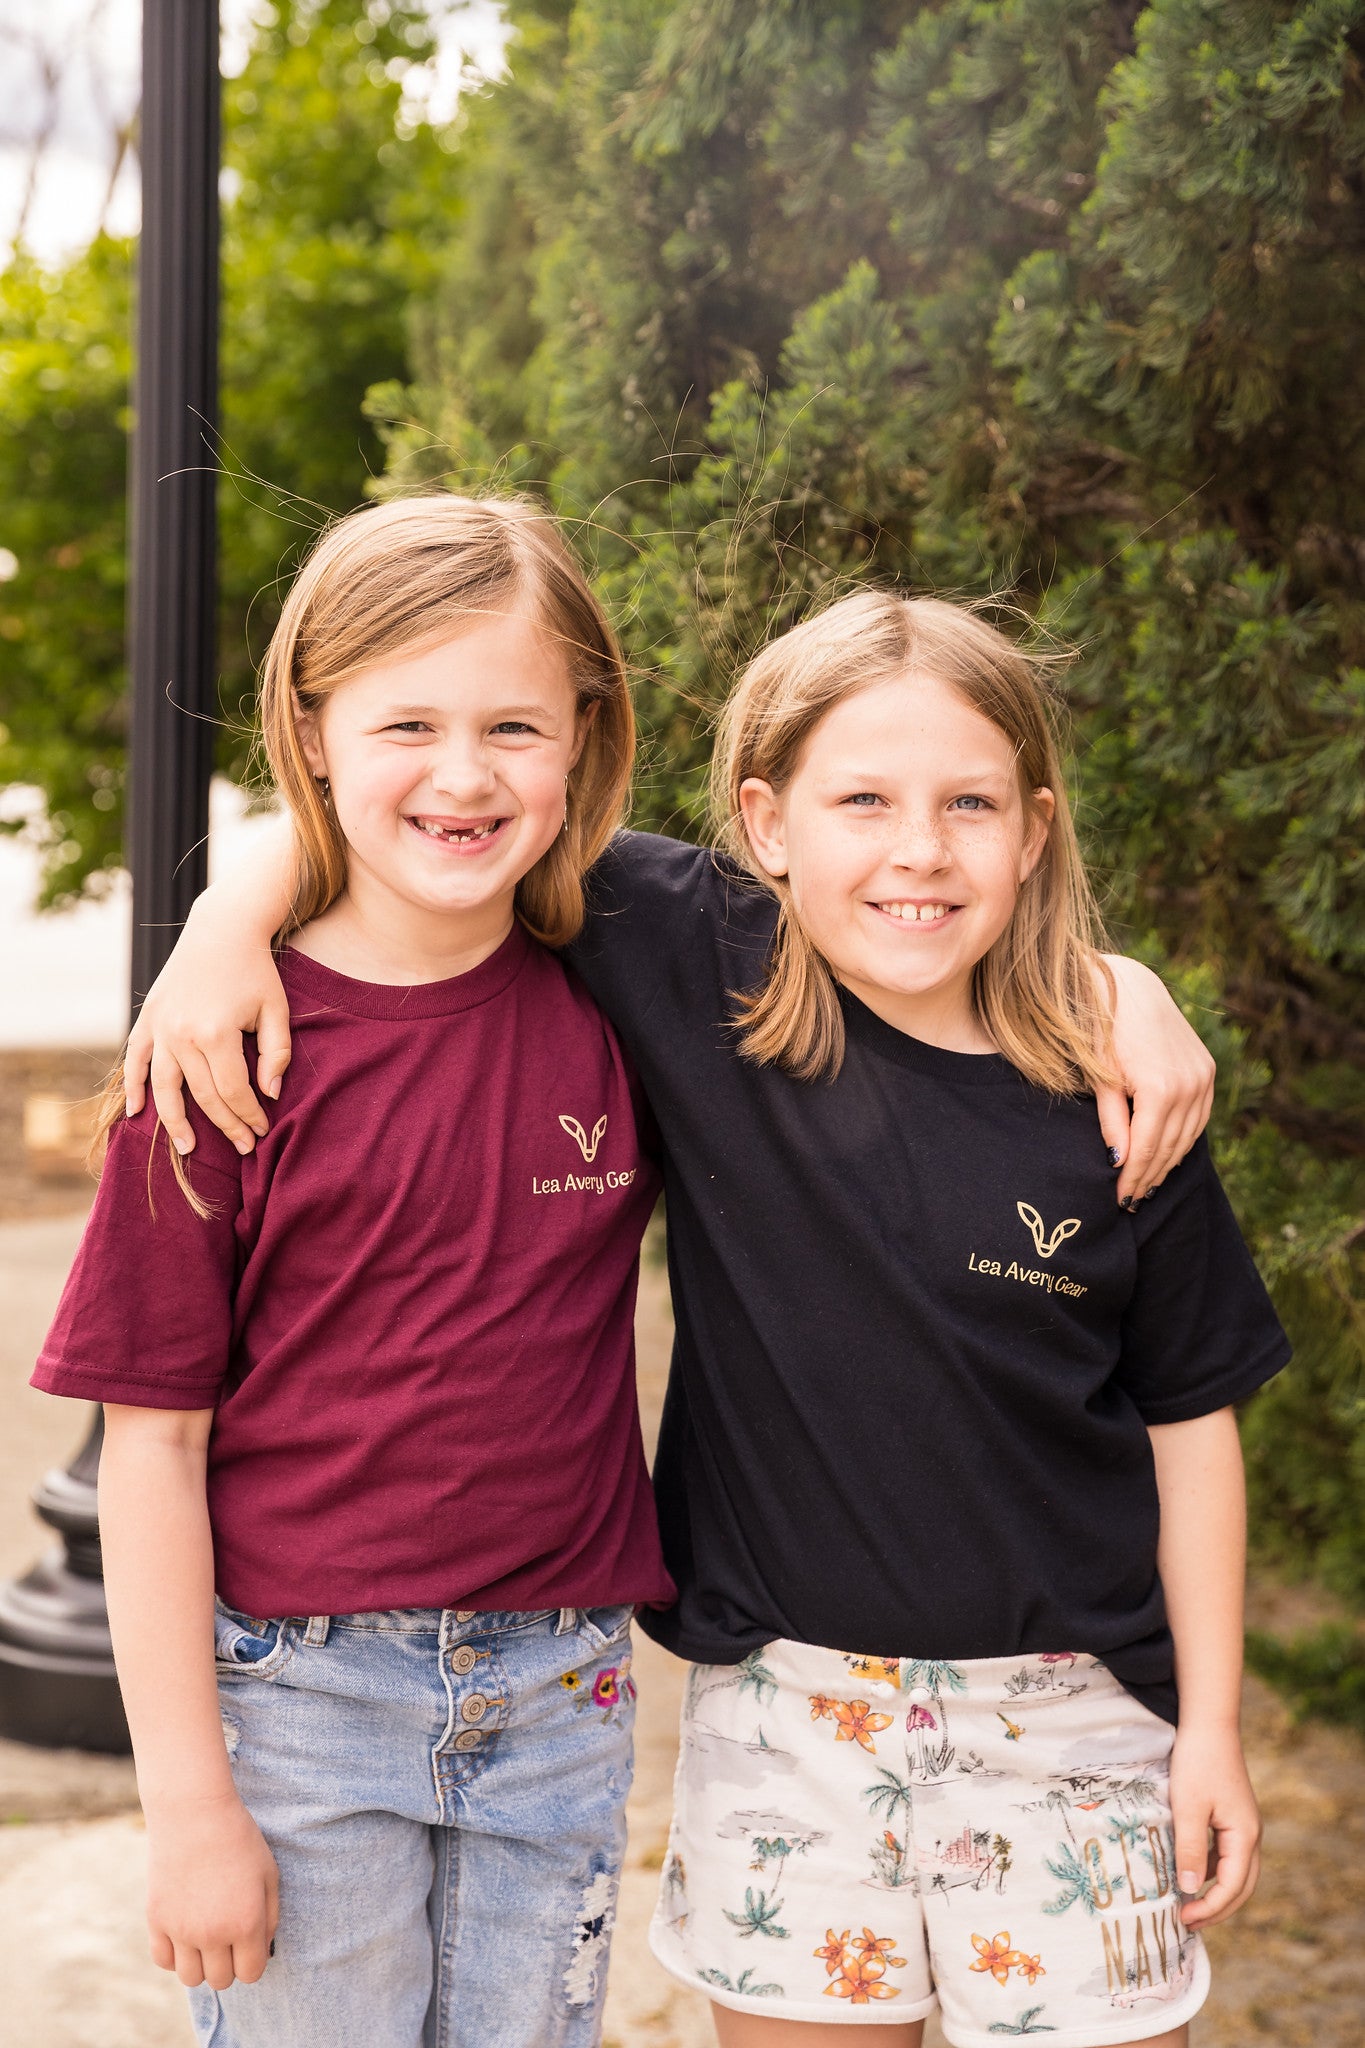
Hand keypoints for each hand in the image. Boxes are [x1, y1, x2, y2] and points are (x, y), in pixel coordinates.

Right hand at [123, 907, 291, 1156]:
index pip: (234, 1091)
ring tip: (188, 1149)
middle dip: (226, 1125)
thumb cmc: (255, 971)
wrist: (221, 930)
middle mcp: (182, 1035)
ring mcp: (161, 1028)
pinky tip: (137, 1112)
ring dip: (176, 1122)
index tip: (262, 1130)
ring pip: (165, 1087)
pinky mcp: (148, 1019)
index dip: (250, 1115)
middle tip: (243, 1147)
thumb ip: (277, 1054)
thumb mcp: (277, 1009)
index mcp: (216, 1033)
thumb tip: (269, 1094)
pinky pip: (135, 1060)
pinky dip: (133, 1087)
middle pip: (203, 1095)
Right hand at [145, 1790, 279, 1987]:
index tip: (249, 1945)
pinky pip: (164, 1961)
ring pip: (190, 1978)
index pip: (251, 1973)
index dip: (252, 1962)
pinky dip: (175, 1956)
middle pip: (220, 1980)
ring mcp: (181, 1930)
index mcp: (246, 1923)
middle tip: (228, 1938)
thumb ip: (270, 1917)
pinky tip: (184, 1934)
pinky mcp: (157, 1921)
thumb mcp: (268, 1873)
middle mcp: (213, 1934)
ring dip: (201, 1965)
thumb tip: (261, 1949)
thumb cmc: (238, 1839)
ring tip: (206, 1939)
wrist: (194, 1813)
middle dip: (228, 1965)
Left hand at [1093, 955, 1214, 1205]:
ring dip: (1167, 1163)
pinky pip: (1198, 1118)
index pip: (1145, 1149)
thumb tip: (1118, 1162)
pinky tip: (1166, 1154)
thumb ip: (1111, 1121)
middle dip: (1148, 1176)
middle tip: (1130, 1200)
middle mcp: (1189, 1085)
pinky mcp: (1206, 1071)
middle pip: (1168, 1147)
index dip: (1132, 1177)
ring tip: (1146, 1184)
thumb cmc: (1104, 1031)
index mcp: (1159, 1089)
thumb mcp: (1100, 1078)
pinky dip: (1182, 1139)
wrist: (1131, 987)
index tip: (1119, 1200)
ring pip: (1187, 1136)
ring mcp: (1202, 1078)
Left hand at [1167, 1723, 1260, 1929]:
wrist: (1209, 1724)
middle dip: (1217, 1908)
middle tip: (1189, 1922)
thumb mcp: (1188, 1807)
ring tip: (1188, 1903)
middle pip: (1241, 1886)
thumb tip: (1190, 1891)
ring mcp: (1243, 1825)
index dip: (1210, 1908)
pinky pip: (1226, 1854)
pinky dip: (1212, 1869)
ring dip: (1216, 1890)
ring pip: (1235, 1871)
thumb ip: (1190, 1849)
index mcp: (1244, 1836)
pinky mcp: (1232, 1816)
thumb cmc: (1197, 1763)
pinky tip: (1189, 1870)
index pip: (1232, 1887)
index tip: (1184, 1918)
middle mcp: (1251, 1835)